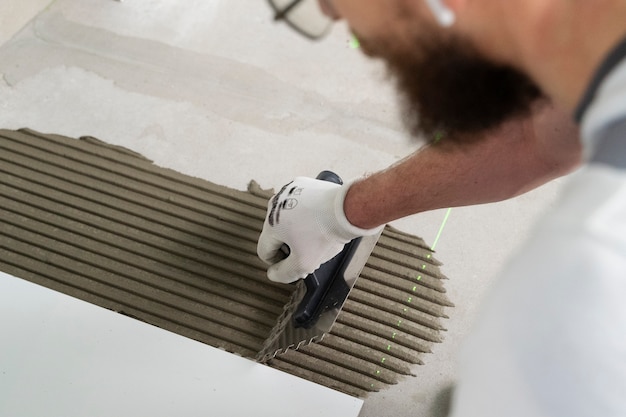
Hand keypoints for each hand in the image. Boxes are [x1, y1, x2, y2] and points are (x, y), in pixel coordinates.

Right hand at [257, 177, 381, 282]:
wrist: (347, 208)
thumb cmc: (325, 234)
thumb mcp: (303, 264)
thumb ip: (284, 273)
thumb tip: (273, 273)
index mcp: (270, 225)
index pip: (265, 252)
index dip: (279, 263)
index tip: (295, 262)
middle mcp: (274, 206)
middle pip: (276, 234)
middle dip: (290, 245)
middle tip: (310, 249)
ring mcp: (287, 192)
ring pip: (287, 219)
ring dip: (298, 229)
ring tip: (317, 232)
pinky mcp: (301, 184)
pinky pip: (298, 204)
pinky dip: (306, 213)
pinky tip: (319, 218)